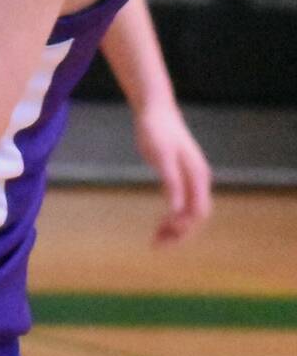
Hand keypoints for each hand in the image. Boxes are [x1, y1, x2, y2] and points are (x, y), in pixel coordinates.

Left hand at [132, 97, 211, 245]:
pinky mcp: (183, 176)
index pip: (198, 213)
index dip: (183, 229)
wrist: (155, 109)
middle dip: (179, 234)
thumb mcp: (160, 155)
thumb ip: (171, 182)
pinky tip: (161, 224)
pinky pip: (183, 203)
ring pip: (190, 212)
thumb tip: (177, 210)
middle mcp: (200, 179)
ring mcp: (193, 178)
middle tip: (156, 246)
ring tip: (156, 240)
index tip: (162, 238)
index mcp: (197, 176)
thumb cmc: (156, 130)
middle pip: (196, 217)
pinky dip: (173, 217)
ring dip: (176, 228)